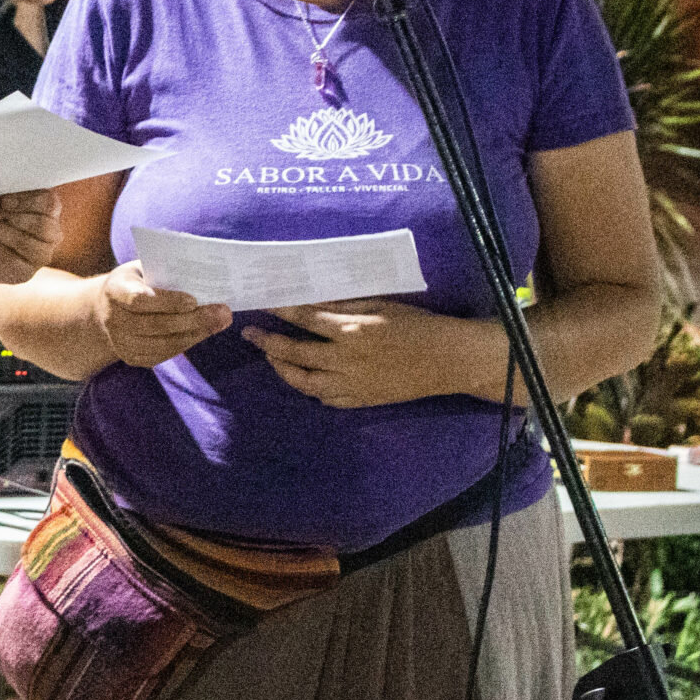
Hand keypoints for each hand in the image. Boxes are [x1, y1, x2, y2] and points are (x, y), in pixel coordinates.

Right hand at [93, 261, 232, 367]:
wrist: (107, 308)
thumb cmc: (137, 281)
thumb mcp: (144, 268)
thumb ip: (168, 271)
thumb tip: (207, 277)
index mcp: (114, 290)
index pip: (139, 300)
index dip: (167, 302)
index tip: (193, 300)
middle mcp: (113, 319)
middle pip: (155, 325)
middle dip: (193, 320)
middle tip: (223, 312)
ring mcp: (120, 342)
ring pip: (163, 343)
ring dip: (196, 334)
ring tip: (220, 322)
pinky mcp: (131, 358)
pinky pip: (163, 354)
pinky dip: (186, 343)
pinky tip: (203, 332)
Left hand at [240, 298, 492, 408]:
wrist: (449, 360)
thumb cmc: (417, 325)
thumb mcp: (380, 305)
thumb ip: (343, 305)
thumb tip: (310, 298)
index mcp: (352, 331)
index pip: (305, 319)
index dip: (280, 311)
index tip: (261, 303)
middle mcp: (347, 361)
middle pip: (296, 354)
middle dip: (269, 343)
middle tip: (251, 334)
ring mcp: (353, 385)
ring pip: (305, 383)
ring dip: (283, 370)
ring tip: (271, 358)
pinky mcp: (362, 401)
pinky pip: (327, 399)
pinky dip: (311, 389)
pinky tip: (303, 379)